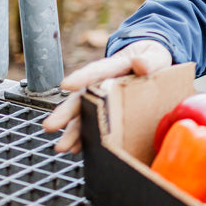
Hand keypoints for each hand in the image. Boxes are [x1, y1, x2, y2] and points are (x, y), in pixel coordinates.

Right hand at [42, 40, 171, 153]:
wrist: (153, 66)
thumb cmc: (153, 60)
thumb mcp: (156, 56)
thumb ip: (150, 60)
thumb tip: (141, 64)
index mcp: (115, 66)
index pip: (97, 71)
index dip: (82, 77)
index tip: (66, 85)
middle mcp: (102, 83)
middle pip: (82, 97)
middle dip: (66, 113)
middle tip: (50, 126)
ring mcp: (102, 99)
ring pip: (83, 115)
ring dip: (72, 132)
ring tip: (62, 147)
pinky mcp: (106, 112)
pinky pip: (93, 125)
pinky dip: (85, 138)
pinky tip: (76, 149)